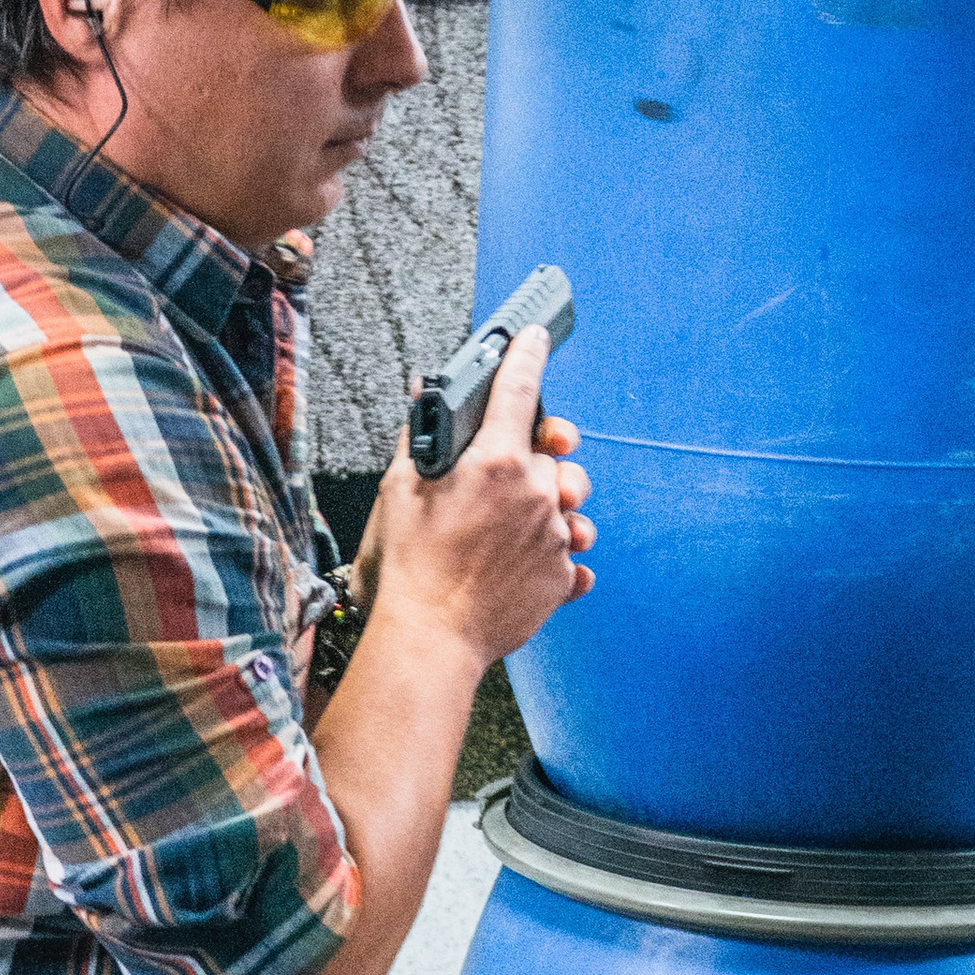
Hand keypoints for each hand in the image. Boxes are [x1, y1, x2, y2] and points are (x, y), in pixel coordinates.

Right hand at [365, 330, 591, 669]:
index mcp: (496, 462)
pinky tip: (527, 564)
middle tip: (508, 472)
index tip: (533, 337)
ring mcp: (554, 536)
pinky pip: (572, 555)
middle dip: (533, 456)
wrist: (432, 638)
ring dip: (549, 506)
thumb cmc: (412, 569)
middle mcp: (535, 493)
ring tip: (520, 525)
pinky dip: (556, 556)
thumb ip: (420, 437)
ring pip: (566, 502)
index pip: (519, 388)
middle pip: (549, 452)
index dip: (526, 354)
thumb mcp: (402, 491)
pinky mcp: (562, 576)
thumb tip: (424, 398)